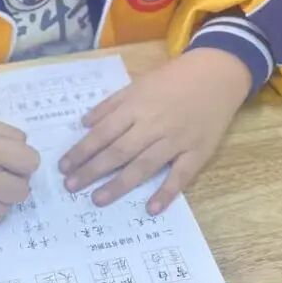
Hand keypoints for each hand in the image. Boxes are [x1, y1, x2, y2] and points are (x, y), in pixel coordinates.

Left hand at [59, 48, 251, 213]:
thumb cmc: (173, 78)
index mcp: (136, 106)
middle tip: (71, 187)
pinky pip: (180, 176)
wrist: (218, 73)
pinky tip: (151, 209)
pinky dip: (166, 193)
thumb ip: (110, 105)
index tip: (64, 166)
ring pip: (144, 166)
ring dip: (119, 185)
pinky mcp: (198, 152)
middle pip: (118, 152)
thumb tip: (84, 124)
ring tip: (97, 200)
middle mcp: (153, 125)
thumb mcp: (137, 84)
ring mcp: (177, 140)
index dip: (82, 151)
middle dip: (92, 171)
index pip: (103, 133)